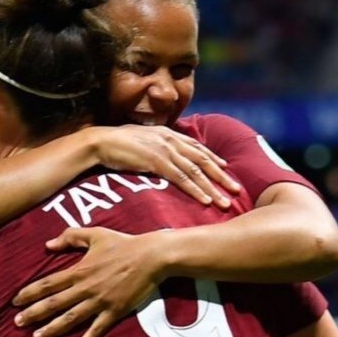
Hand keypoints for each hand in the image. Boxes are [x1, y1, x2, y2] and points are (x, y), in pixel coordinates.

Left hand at [13, 227, 164, 336]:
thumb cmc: (123, 244)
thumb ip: (70, 237)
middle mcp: (85, 288)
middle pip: (54, 303)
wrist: (152, 257)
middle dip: (33, 313)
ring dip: (52, 329)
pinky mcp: (114, 312)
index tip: (15, 301)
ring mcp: (99, 302)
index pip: (48, 284)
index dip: (29, 293)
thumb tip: (47, 245)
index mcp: (79, 270)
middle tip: (16, 323)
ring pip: (70, 318)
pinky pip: (96, 330)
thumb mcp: (95, 234)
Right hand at [89, 125, 241, 208]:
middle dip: (222, 176)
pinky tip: (205, 201)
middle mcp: (171, 140)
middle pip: (203, 159)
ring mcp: (165, 150)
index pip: (197, 147)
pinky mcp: (157, 162)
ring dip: (213, 188)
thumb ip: (156, 146)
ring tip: (225, 202)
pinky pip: (181, 178)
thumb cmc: (117, 143)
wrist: (100, 142)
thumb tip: (161, 155)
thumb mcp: (142, 140)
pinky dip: (195, 190)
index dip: (213, 158)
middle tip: (237, 189)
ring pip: (196, 171)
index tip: (226, 168)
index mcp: (169, 133)